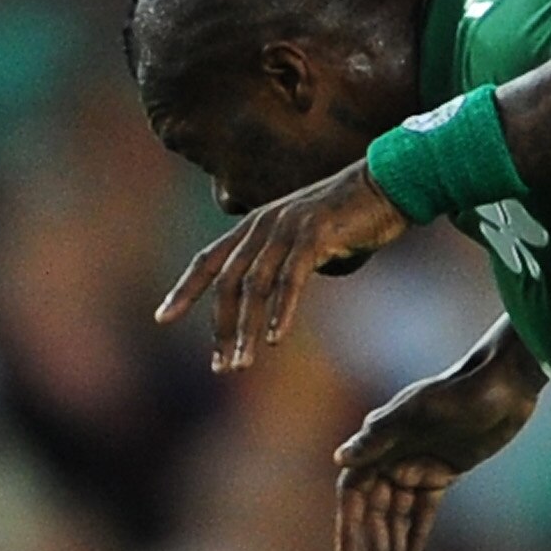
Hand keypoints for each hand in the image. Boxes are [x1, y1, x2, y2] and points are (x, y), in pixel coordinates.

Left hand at [155, 163, 408, 372]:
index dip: (185, 289)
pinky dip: (280, 310)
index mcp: (256, 224)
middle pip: (227, 281)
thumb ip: (281, 260)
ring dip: (244, 329)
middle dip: (219, 327)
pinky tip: (274, 338)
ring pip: (254, 286)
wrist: (388, 182)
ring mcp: (288, 226)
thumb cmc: (350, 216)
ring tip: (241, 364)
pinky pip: (290, 279)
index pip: (208, 259)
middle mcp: (264, 223)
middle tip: (219, 367)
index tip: (161, 318)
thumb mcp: (305, 238)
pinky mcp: (315, 233)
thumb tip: (267, 298)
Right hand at [333, 346, 544, 550]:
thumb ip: (381, 434)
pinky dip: (415, 536)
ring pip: (398, 515)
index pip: (355, 488)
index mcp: (382, 437)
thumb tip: (339, 459)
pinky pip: (423, 511)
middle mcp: (395, 453)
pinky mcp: (443, 472)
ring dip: (391, 548)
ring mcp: (419, 464)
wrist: (506, 382)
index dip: (349, 522)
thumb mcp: (422, 410)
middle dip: (374, 547)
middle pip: (376, 509)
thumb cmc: (462, 389)